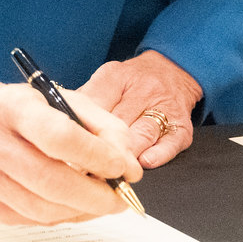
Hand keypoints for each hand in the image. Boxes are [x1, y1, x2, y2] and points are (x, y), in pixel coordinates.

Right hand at [0, 66, 143, 224]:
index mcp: (11, 106)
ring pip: (44, 209)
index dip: (97, 156)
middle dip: (97, 196)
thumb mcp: (63, 100)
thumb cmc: (22, 110)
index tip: (123, 166)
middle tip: (121, 197)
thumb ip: (103, 126)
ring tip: (102, 200)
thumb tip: (128, 165)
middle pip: (51, 181)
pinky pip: (32, 221)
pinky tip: (73, 203)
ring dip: (83, 210)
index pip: (58, 137)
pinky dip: (62, 216)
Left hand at [77, 51, 201, 168]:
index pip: (95, 101)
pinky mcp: (181, 127)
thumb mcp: (107, 79)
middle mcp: (142, 91)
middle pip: (118, 121)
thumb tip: (61, 124)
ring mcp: (164, 108)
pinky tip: (145, 162)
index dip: (79, 127)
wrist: (174, 69)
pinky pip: (171, 142)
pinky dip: (158, 154)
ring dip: (125, 154)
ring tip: (107, 172)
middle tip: (79, 169)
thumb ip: (87, 100)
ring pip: (142, 133)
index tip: (65, 147)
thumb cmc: (133, 81)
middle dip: (99, 147)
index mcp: (116, 76)